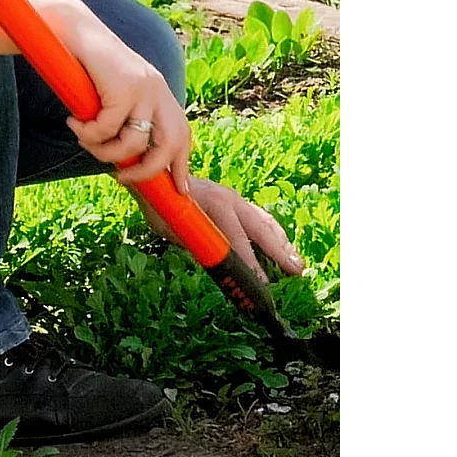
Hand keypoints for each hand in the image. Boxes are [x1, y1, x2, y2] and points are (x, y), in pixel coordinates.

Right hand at [54, 7, 191, 192]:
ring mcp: (144, 90)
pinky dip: (87, 133)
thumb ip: (126, 118)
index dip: (182, 165)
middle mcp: (159, 92)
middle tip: (122, 178)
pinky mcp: (124, 88)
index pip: (181, 135)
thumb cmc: (88, 67)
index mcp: (160, 94)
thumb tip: (125, 160)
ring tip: (84, 141)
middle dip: (147, 171)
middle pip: (168, 145)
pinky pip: (107, 129)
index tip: (179, 189)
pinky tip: (73, 122)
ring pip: (134, 144)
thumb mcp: (114, 94)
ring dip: (105, 152)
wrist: (74, 32)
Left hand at [139, 177, 306, 281]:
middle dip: (280, 252)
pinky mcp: (235, 200)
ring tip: (296, 262)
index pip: (238, 239)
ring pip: (264, 222)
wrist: (159, 174)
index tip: (261, 282)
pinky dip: (273, 233)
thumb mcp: (169, 227)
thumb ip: (193, 243)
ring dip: (281, 243)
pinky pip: (259, 217)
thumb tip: (214, 262)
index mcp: (215, 204)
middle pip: (261, 229)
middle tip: (297, 271)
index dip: (250, 262)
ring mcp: (234, 198)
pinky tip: (281, 247)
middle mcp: (230, 199)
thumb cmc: (161, 203)